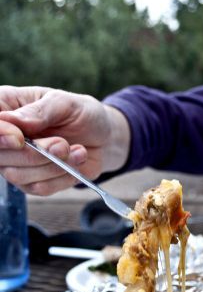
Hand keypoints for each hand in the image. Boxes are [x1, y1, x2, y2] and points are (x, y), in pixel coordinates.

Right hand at [0, 86, 129, 194]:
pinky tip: (76, 160)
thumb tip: (11, 121)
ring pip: (18, 175)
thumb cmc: (82, 114)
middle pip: (0, 156)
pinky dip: (62, 176)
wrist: (104, 137)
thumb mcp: (65, 103)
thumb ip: (39, 112)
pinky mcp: (32, 181)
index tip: (19, 138)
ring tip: (75, 150)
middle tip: (62, 144)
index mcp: (6, 106)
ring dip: (52, 165)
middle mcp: (5, 136)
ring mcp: (16, 161)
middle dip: (34, 154)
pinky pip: (39, 188)